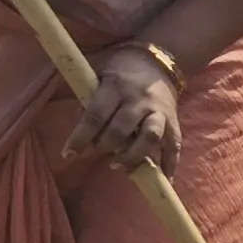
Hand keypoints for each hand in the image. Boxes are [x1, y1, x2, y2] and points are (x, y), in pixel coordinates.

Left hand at [61, 43, 182, 174]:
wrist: (159, 61)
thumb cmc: (120, 70)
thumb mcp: (99, 76)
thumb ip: (88, 101)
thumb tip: (80, 133)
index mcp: (116, 87)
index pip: (95, 116)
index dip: (80, 138)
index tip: (68, 154)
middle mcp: (139, 100)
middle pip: (121, 130)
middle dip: (105, 146)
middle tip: (97, 152)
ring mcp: (159, 111)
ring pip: (150, 138)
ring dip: (133, 156)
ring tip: (118, 166)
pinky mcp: (174, 121)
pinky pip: (174, 146)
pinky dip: (169, 165)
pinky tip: (164, 180)